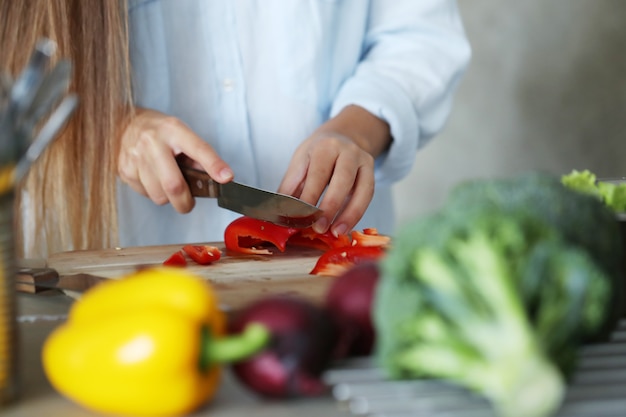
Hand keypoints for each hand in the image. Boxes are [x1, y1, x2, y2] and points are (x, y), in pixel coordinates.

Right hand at [118, 108, 232, 212]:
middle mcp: (153, 141)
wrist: (123, 125)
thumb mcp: (181, 133)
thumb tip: (216, 177)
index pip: (199, 149)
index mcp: (173, 130)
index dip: (214, 165)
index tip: (226, 177)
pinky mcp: (124, 170)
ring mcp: (136, 156)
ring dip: (167, 197)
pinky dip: (152, 192)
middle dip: (185, 202)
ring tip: (166, 182)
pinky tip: (151, 178)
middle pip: (174, 184)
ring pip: (159, 195)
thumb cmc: (159, 132)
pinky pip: (144, 194)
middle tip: (188, 203)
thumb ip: (198, 155)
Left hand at [278, 105, 390, 235]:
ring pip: (362, 189)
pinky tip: (346, 227)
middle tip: (318, 227)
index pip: (317, 174)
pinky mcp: (372, 173)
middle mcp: (347, 151)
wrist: (343, 136)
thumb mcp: (300, 162)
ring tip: (336, 232)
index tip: (300, 218)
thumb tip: (280, 213)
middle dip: (330, 206)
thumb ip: (291, 186)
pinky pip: (368, 195)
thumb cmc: (317, 153)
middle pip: (342, 180)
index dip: (309, 197)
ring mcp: (363, 161)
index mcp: (324, 146)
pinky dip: (357, 214)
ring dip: (349, 214)